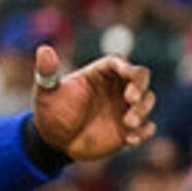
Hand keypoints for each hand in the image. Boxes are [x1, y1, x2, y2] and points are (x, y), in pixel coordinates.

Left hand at [30, 46, 153, 161]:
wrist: (54, 141)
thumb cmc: (51, 112)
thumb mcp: (46, 93)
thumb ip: (47, 72)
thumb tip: (43, 49)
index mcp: (100, 74)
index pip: (119, 63)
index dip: (126, 67)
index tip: (127, 75)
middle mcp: (117, 87)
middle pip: (141, 78)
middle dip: (140, 87)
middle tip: (131, 99)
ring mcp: (125, 108)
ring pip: (147, 101)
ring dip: (143, 110)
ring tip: (128, 122)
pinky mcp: (130, 128)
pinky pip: (146, 127)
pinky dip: (144, 132)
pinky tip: (130, 139)